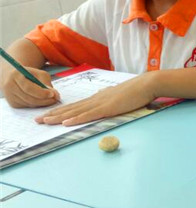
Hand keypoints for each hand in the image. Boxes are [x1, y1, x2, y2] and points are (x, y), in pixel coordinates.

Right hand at [1, 65, 59, 107]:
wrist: (16, 78)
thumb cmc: (31, 75)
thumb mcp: (40, 74)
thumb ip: (47, 83)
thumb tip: (56, 95)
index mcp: (15, 75)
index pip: (28, 88)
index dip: (41, 93)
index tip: (52, 94)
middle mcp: (9, 86)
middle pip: (29, 98)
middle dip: (44, 100)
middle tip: (55, 99)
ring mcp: (10, 96)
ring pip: (29, 104)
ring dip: (42, 103)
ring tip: (51, 99)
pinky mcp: (12, 103)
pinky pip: (28, 106)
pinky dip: (36, 105)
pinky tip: (41, 100)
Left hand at [36, 72, 156, 125]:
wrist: (146, 84)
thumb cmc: (136, 90)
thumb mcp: (119, 94)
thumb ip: (110, 96)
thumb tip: (103, 96)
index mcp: (98, 97)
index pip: (76, 105)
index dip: (61, 110)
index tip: (48, 114)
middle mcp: (95, 99)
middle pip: (71, 108)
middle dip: (53, 114)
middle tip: (37, 120)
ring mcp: (100, 103)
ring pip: (75, 111)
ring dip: (59, 117)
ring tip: (45, 121)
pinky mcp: (107, 108)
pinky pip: (88, 115)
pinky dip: (76, 119)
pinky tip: (66, 122)